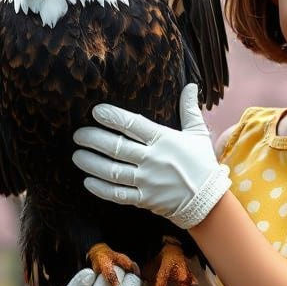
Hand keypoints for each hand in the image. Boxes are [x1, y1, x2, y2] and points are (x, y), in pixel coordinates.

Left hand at [72, 83, 229, 229]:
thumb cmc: (202, 164)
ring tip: (77, 155)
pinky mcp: (144, 199)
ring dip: (91, 163)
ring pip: (112, 171)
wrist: (209, 200)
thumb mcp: (198, 134)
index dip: (113, 117)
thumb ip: (189, 109)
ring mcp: (147, 181)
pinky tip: (88, 181)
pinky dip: (101, 188)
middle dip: (94, 140)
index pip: (133, 125)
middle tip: (79, 135)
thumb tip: (190, 85)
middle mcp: (153, 159)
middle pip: (117, 147)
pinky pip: (118, 194)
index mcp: (164, 140)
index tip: (96, 112)